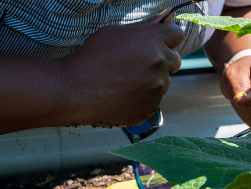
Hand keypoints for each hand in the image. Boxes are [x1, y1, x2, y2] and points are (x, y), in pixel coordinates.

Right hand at [58, 17, 184, 126]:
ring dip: (152, 80)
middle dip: (162, 60)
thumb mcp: (115, 33)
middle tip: (138, 64)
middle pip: (175, 59)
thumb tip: (166, 18)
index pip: (177, 35)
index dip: (166, 38)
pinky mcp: (150, 108)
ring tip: (125, 81)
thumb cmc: (91, 58)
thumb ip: (145, 27)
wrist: (74, 91)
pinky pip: (154, 100)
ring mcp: (157, 88)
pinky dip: (143, 98)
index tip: (157, 43)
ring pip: (164, 82)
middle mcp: (160, 63)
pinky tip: (123, 95)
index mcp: (153, 40)